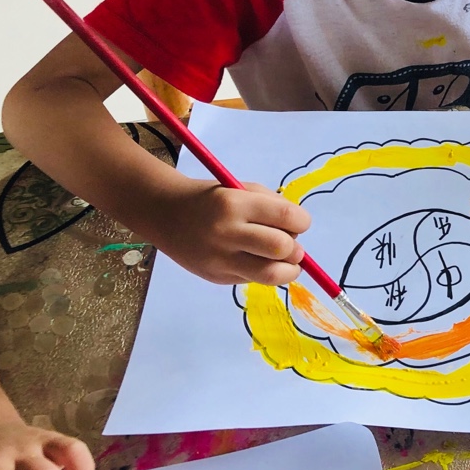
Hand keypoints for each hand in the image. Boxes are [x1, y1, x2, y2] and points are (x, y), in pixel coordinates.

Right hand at [151, 180, 310, 285]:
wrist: (167, 215)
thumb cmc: (212, 198)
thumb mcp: (241, 189)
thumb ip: (271, 205)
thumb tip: (298, 232)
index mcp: (236, 204)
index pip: (286, 216)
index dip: (303, 222)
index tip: (300, 223)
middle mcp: (227, 232)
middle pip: (281, 248)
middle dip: (296, 249)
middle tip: (292, 246)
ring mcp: (220, 259)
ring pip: (270, 274)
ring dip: (288, 270)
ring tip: (285, 262)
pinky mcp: (216, 277)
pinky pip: (252, 280)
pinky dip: (263, 273)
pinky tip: (256, 261)